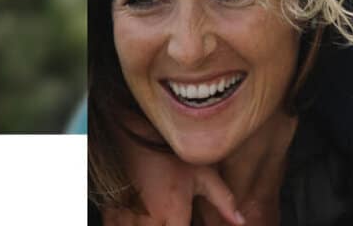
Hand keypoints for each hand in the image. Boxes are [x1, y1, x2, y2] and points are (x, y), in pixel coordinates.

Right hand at [107, 135, 244, 225]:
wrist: (132, 136)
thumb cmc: (170, 155)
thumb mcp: (202, 172)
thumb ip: (223, 199)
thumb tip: (240, 221)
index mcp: (173, 214)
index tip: (189, 224)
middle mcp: (149, 223)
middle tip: (177, 217)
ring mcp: (127, 222)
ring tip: (164, 216)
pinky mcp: (112, 219)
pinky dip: (134, 225)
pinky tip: (145, 215)